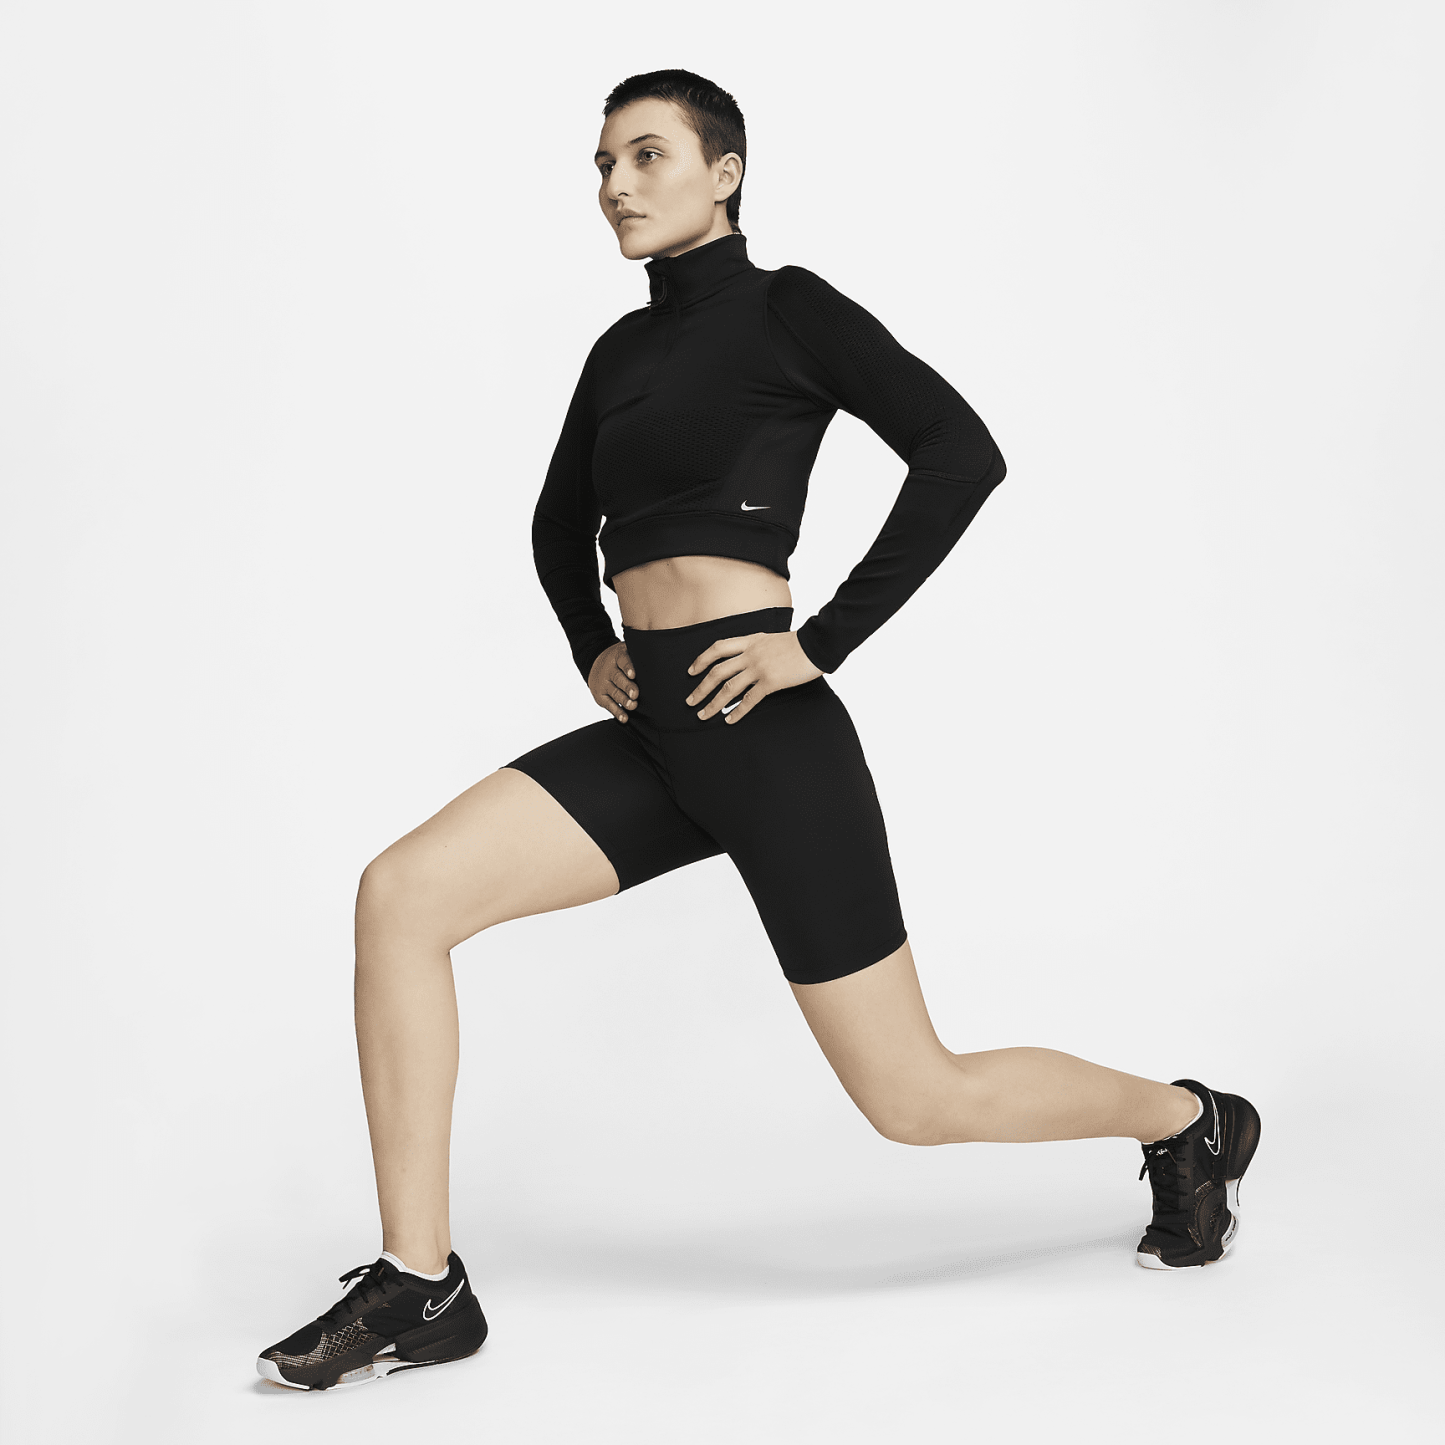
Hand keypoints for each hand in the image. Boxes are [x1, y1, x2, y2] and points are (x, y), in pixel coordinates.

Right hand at [588, 641, 638, 722]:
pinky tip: (625, 718)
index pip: (623, 660)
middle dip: (627, 687)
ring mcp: (604, 684)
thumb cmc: (620, 660)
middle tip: (635, 694)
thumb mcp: (626, 651)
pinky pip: (609, 705)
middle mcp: (609, 670)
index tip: (633, 674)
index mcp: (617, 657)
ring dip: (623, 700)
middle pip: (618, 678)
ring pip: (614, 692)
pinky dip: (617, 712)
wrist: (596, 664)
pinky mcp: (600, 697)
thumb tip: (659, 653)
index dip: (628, 667)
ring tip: (632, 705)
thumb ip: (639, 653)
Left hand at [685, 630, 823, 724]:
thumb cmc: (800, 643)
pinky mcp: (771, 682)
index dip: (701, 660)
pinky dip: (737, 711)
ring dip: (713, 703)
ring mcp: (759, 668)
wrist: (818, 643)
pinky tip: (729, 720)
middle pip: (717, 672)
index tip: (691, 671)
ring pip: (728, 688)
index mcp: (750, 641)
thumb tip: (749, 659)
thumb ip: (758, 647)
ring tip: (702, 715)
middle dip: (700, 688)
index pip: (718, 648)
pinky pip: (749, 699)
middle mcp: (750, 654)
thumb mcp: (772, 639)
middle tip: (690, 701)